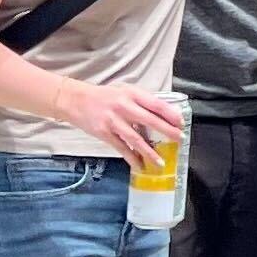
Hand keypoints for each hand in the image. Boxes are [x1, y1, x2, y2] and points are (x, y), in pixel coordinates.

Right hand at [68, 80, 185, 171]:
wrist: (76, 100)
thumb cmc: (103, 96)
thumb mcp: (124, 91)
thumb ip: (141, 101)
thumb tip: (161, 113)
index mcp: (131, 94)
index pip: (156, 104)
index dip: (170, 114)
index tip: (181, 122)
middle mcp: (123, 107)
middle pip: (150, 121)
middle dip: (167, 131)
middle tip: (179, 139)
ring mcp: (113, 121)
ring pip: (136, 139)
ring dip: (150, 152)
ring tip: (161, 161)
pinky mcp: (104, 133)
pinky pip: (121, 148)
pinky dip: (132, 158)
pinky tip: (140, 165)